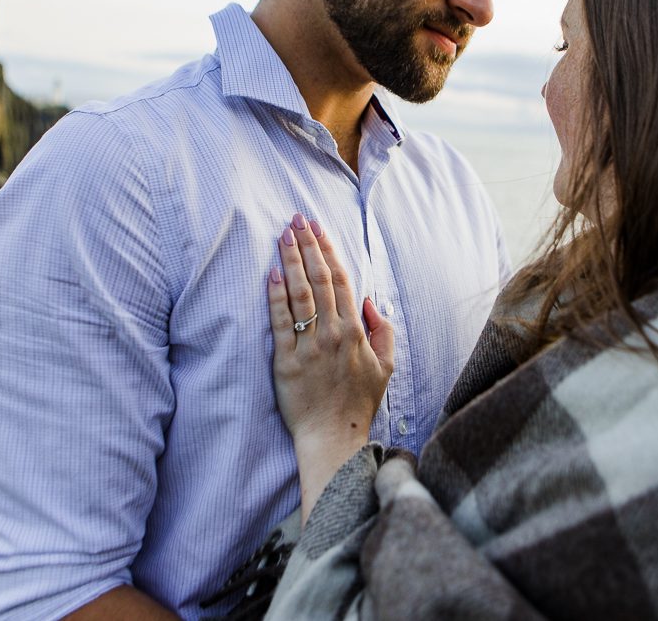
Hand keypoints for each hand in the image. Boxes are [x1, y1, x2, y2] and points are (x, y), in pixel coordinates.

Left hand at [269, 213, 393, 521]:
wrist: (334, 438)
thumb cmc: (359, 404)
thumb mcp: (386, 367)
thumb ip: (383, 331)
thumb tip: (368, 302)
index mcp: (355, 331)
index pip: (340, 280)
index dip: (328, 250)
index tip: (318, 228)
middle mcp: (333, 333)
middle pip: (318, 279)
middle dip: (307, 245)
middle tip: (296, 219)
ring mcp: (309, 346)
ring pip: (299, 293)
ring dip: (290, 260)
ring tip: (282, 235)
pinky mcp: (286, 362)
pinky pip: (280, 322)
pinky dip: (275, 296)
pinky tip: (271, 273)